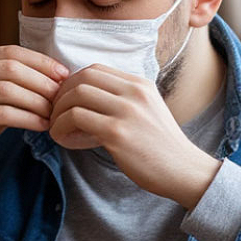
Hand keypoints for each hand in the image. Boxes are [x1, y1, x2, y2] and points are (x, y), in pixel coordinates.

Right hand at [0, 46, 69, 181]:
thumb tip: (56, 75)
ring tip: (54, 112)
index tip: (64, 74)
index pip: (11, 52)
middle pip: (10, 68)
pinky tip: (42, 125)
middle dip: (41, 80)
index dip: (40, 61)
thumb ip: (13, 82)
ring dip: (37, 101)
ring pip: (7, 90)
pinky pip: (2, 113)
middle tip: (61, 94)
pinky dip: (27, 118)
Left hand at [49, 64, 220, 207]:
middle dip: (61, 95)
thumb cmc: (162, 148)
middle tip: (55, 114)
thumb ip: (122, 102)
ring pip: (76, 96)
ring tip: (57, 128)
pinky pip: (77, 118)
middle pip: (82, 77)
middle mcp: (134, 92)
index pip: (95, 69)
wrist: (185, 171)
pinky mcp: (117, 133)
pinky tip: (64, 140)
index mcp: (140, 84)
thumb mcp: (147, 112)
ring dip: (58, 112)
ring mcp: (126, 111)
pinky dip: (62, 128)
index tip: (65, 101)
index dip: (72, 82)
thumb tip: (86, 102)